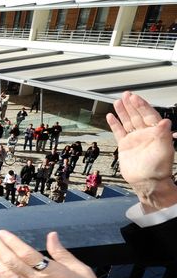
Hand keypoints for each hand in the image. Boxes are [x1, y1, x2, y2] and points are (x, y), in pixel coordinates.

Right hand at [107, 91, 176, 212]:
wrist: (146, 182)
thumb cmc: (158, 169)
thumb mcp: (164, 150)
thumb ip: (164, 135)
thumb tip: (166, 121)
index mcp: (156, 133)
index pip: (148, 114)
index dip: (142, 105)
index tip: (135, 98)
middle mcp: (145, 134)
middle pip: (137, 115)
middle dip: (131, 104)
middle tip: (126, 95)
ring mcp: (134, 139)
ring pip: (127, 121)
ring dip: (123, 111)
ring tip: (118, 102)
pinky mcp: (125, 146)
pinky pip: (118, 132)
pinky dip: (114, 124)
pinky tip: (111, 116)